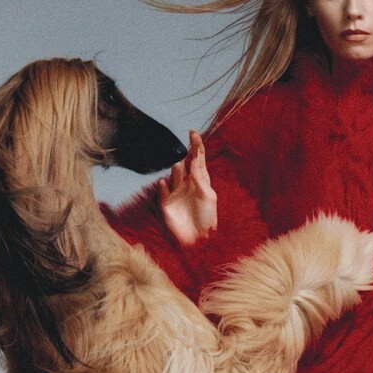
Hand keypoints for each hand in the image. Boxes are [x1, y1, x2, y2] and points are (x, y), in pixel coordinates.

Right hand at [157, 130, 216, 245]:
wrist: (198, 240)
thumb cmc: (208, 219)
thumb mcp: (209, 198)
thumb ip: (202, 181)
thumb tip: (194, 165)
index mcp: (201, 181)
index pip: (198, 159)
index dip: (196, 145)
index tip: (193, 133)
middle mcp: (188, 184)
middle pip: (185, 163)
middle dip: (184, 154)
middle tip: (184, 149)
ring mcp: (176, 193)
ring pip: (174, 174)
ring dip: (176, 170)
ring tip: (178, 166)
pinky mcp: (167, 203)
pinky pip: (163, 191)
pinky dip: (163, 186)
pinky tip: (164, 182)